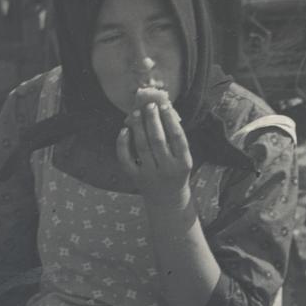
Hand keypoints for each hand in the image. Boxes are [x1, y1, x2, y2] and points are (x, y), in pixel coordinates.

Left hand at [116, 89, 192, 203]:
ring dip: (138, 127)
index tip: (164, 105)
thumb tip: (163, 109)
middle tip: (149, 105)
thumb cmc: (176, 172)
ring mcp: (151, 174)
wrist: (168, 200)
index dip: (170, 119)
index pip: (177, 137)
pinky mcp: (136, 178)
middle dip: (152, 119)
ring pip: (142, 146)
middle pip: (157, 139)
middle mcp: (167, 169)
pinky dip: (122, 144)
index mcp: (183, 163)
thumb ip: (175, 139)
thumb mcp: (182, 159)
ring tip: (136, 113)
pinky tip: (124, 130)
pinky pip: (126, 158)